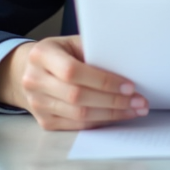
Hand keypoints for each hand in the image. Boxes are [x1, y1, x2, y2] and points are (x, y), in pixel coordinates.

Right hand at [0, 35, 148, 129]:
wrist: (29, 70)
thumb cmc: (60, 53)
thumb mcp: (72, 43)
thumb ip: (94, 52)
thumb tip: (129, 66)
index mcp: (41, 55)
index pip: (73, 71)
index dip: (103, 81)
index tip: (129, 86)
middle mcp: (34, 80)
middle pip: (77, 96)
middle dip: (113, 101)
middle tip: (139, 101)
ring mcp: (37, 104)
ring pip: (78, 115)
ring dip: (111, 114)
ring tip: (135, 110)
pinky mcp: (44, 121)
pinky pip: (76, 125)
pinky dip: (100, 121)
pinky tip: (117, 116)